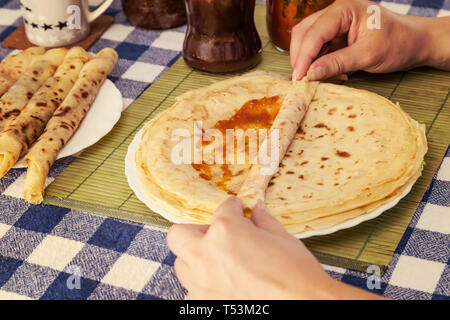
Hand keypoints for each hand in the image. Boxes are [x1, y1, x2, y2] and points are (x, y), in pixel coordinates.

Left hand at [167, 196, 382, 298]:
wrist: (304, 307)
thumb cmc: (296, 275)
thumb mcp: (283, 240)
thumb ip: (263, 223)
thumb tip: (257, 211)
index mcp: (226, 232)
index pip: (221, 210)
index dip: (231, 208)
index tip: (235, 209)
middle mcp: (206, 255)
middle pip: (179, 234)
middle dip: (196, 231)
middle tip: (215, 235)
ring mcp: (200, 284)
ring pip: (182, 264)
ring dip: (196, 259)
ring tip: (217, 262)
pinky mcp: (202, 305)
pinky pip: (192, 291)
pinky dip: (203, 286)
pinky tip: (222, 286)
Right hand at [290, 0, 449, 80]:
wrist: (415, 43)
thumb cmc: (398, 43)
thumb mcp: (368, 55)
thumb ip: (338, 63)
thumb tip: (311, 74)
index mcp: (344, 9)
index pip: (315, 32)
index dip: (304, 56)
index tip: (299, 78)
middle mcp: (336, 13)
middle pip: (304, 33)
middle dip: (300, 57)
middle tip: (300, 80)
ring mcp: (335, 24)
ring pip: (307, 40)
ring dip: (306, 60)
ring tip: (312, 78)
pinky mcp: (336, 36)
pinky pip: (318, 48)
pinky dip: (316, 62)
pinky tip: (323, 73)